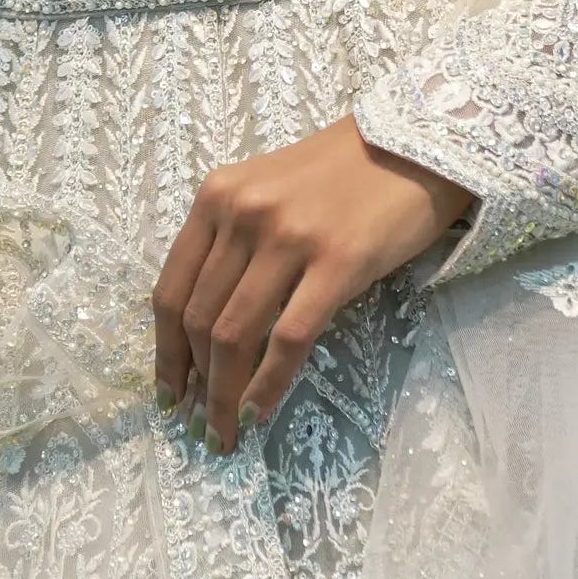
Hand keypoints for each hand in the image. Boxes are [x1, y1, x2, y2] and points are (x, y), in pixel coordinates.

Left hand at [151, 115, 474, 453]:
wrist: (412, 146)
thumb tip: (206, 332)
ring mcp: (289, 236)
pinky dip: (267, 385)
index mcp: (217, 196)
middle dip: (194, 385)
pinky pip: (288, 338)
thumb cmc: (338, 173)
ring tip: (227, 432)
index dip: (165, 352)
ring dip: (225, 396)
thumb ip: (231, 243)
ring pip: (236, 335)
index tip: (169, 394)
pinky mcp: (337, 262)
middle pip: (200, 319)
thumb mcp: (265, 191)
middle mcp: (244, 213)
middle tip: (202, 427)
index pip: (172, 289)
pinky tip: (261, 412)